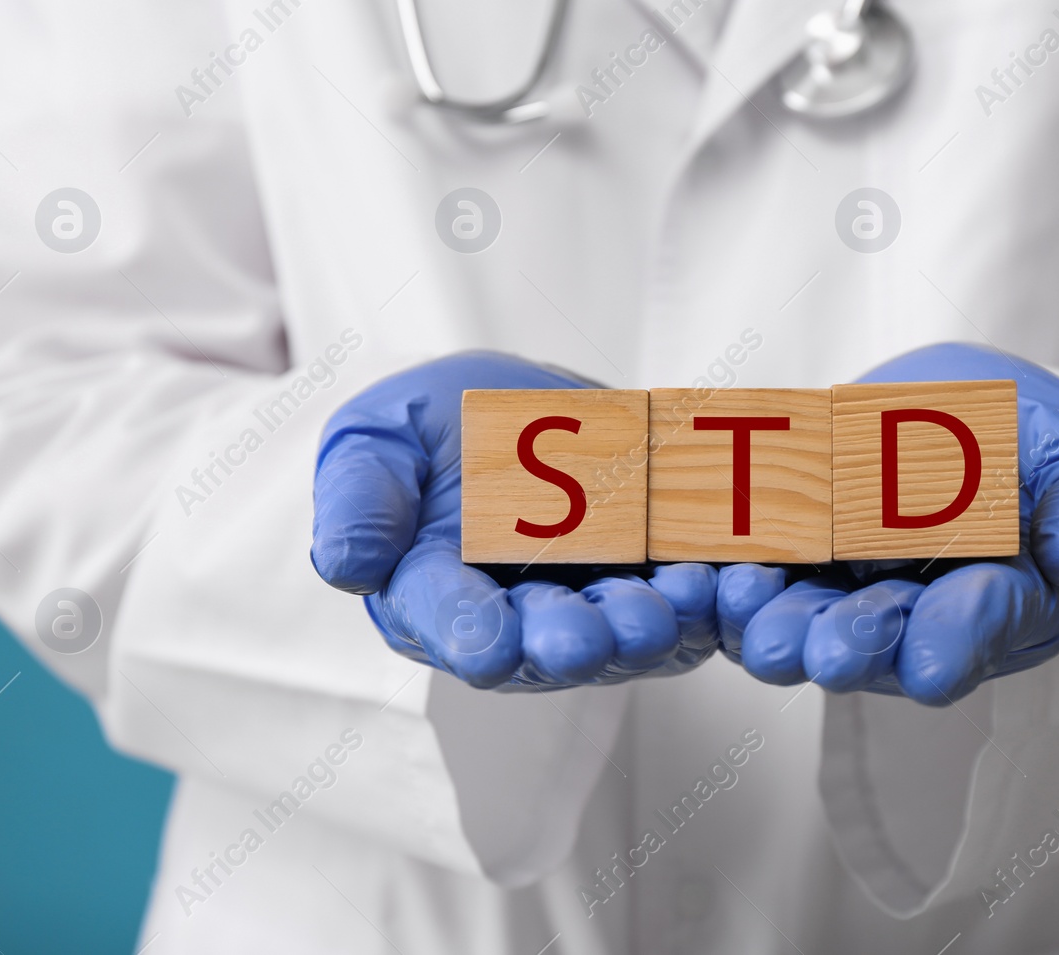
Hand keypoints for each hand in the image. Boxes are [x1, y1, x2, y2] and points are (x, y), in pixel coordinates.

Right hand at [311, 352, 718, 688]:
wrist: (531, 412)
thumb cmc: (438, 427)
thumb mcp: (379, 436)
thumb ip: (359, 496)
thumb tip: (345, 565)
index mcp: (428, 591)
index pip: (443, 619)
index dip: (465, 632)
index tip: (487, 648)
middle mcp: (508, 621)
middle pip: (537, 647)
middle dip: (565, 644)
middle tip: (587, 638)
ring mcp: (585, 615)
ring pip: (616, 639)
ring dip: (639, 629)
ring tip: (661, 608)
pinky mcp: (652, 598)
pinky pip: (683, 613)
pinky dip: (700, 602)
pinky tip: (713, 579)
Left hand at [716, 343, 1058, 704]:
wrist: (955, 409)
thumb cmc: (1032, 439)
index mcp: (1010, 599)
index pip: (987, 623)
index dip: (958, 640)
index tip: (931, 667)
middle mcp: (926, 616)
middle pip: (890, 637)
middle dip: (854, 645)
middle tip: (819, 655)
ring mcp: (853, 598)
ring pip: (815, 621)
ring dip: (781, 626)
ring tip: (753, 622)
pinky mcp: (795, 569)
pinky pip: (760, 581)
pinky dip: (733, 583)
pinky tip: (710, 579)